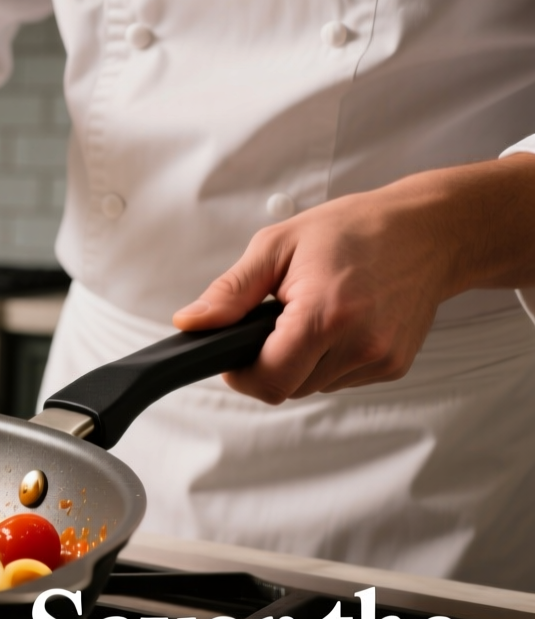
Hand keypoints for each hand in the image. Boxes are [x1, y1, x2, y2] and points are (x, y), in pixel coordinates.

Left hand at [172, 155, 534, 402]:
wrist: (427, 231)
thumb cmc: (353, 230)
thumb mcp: (277, 246)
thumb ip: (230, 292)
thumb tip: (191, 323)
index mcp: (326, 314)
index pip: (268, 381)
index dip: (241, 373)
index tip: (235, 351)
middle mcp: (360, 344)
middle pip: (287, 388)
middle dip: (269, 362)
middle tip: (277, 320)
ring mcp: (381, 359)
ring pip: (312, 387)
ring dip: (300, 361)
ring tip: (312, 314)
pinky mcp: (395, 366)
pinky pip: (340, 379)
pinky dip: (328, 359)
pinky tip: (338, 324)